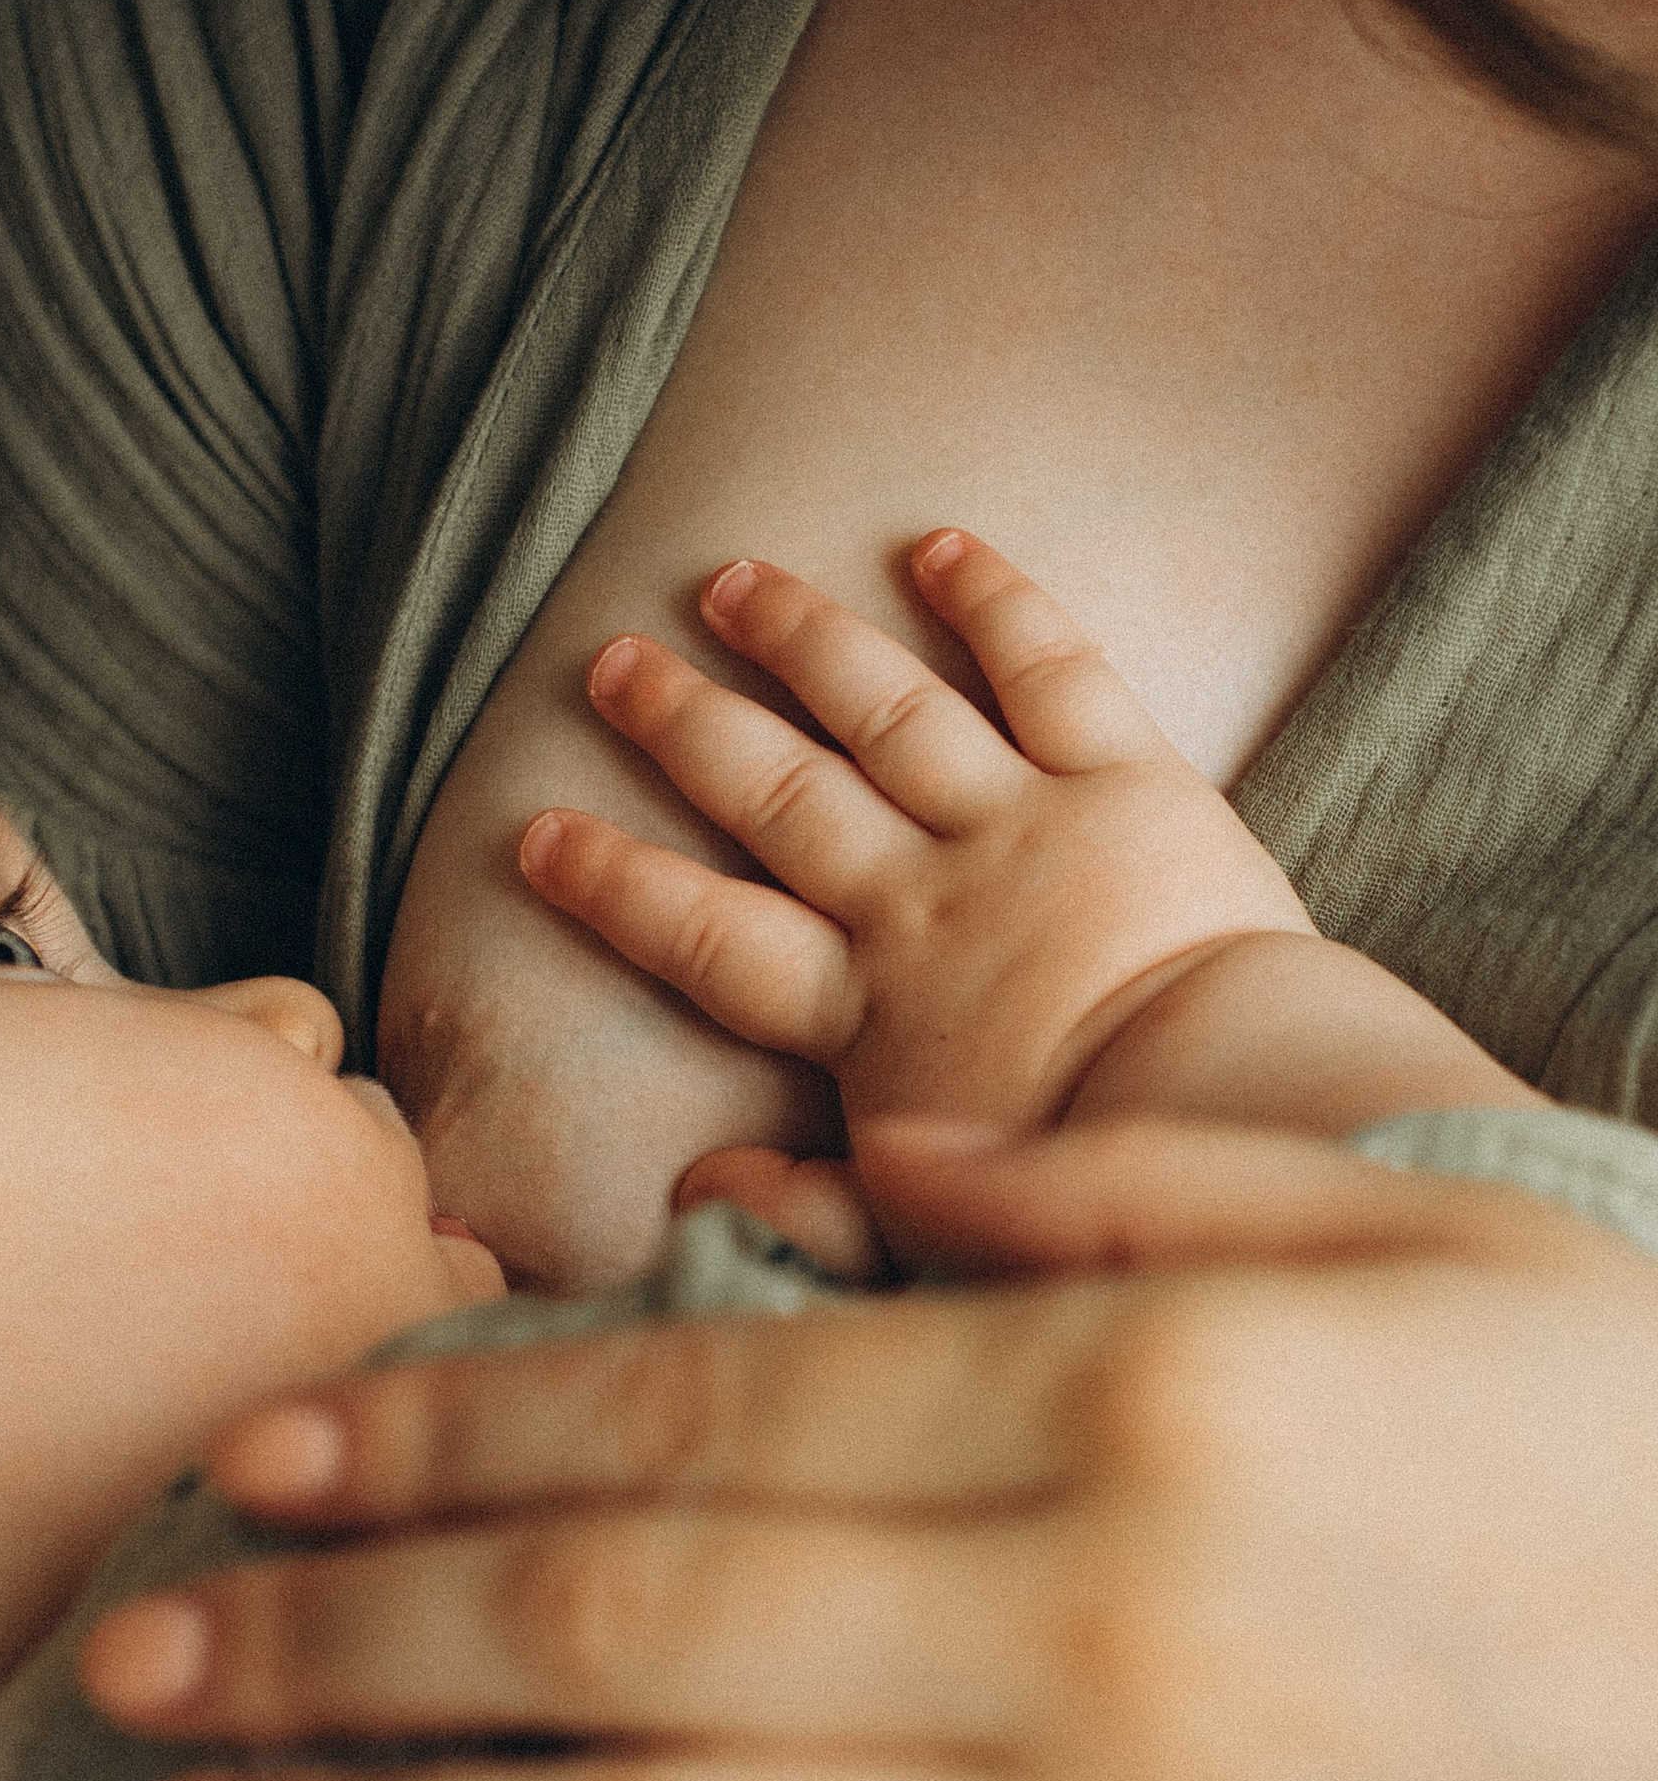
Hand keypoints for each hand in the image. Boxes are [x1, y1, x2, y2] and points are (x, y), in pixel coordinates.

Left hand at [83, 1121, 1657, 1780]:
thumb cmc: (1656, 1458)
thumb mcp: (1428, 1241)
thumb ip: (1124, 1186)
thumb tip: (873, 1163)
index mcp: (1124, 1399)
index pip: (682, 1407)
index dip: (432, 1432)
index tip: (254, 1456)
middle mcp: (1084, 1638)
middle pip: (607, 1630)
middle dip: (331, 1646)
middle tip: (125, 1671)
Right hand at [517, 534, 1317, 1132]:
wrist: (1243, 1130)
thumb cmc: (1087, 1199)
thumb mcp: (922, 1236)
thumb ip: (803, 1212)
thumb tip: (696, 1193)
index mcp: (868, 1017)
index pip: (710, 940)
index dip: (619, 886)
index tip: (538, 836)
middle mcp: (921, 903)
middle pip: (778, 795)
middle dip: (684, 725)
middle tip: (611, 664)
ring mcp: (1019, 830)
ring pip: (886, 711)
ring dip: (802, 639)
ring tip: (733, 580)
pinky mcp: (1128, 783)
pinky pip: (1049, 671)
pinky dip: (993, 601)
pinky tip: (937, 544)